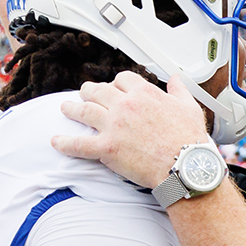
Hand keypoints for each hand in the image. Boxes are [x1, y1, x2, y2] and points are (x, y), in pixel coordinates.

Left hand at [54, 71, 210, 189]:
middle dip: (89, 91)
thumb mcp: (189, 107)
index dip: (116, 83)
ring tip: (66, 108)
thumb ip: (179, 90)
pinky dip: (65, 143)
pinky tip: (56, 141)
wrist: (184, 166)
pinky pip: (79, 144)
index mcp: (144, 93)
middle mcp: (125, 106)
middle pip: (98, 91)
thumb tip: (177, 78)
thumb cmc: (188, 140)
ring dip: (72, 109)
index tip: (114, 87)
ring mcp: (113, 126)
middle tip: (85, 94)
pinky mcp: (107, 148)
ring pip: (84, 111)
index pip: (122, 79)